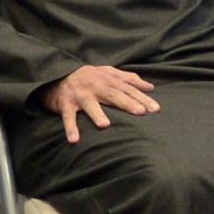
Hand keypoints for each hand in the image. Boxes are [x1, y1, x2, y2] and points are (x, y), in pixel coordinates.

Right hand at [43, 65, 158, 141]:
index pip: (128, 88)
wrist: (57, 76)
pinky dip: (70, 128)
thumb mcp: (108, 73)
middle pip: (114, 95)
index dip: (142, 97)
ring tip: (105, 125)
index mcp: (107, 79)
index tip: (156, 108)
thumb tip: (150, 86)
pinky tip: (74, 140)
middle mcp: (95, 86)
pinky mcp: (66, 104)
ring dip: (97, 114)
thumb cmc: (89, 77)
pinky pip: (68, 117)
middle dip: (128, 103)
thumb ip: (129, 78)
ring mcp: (80, 95)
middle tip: (141, 112)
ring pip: (90, 105)